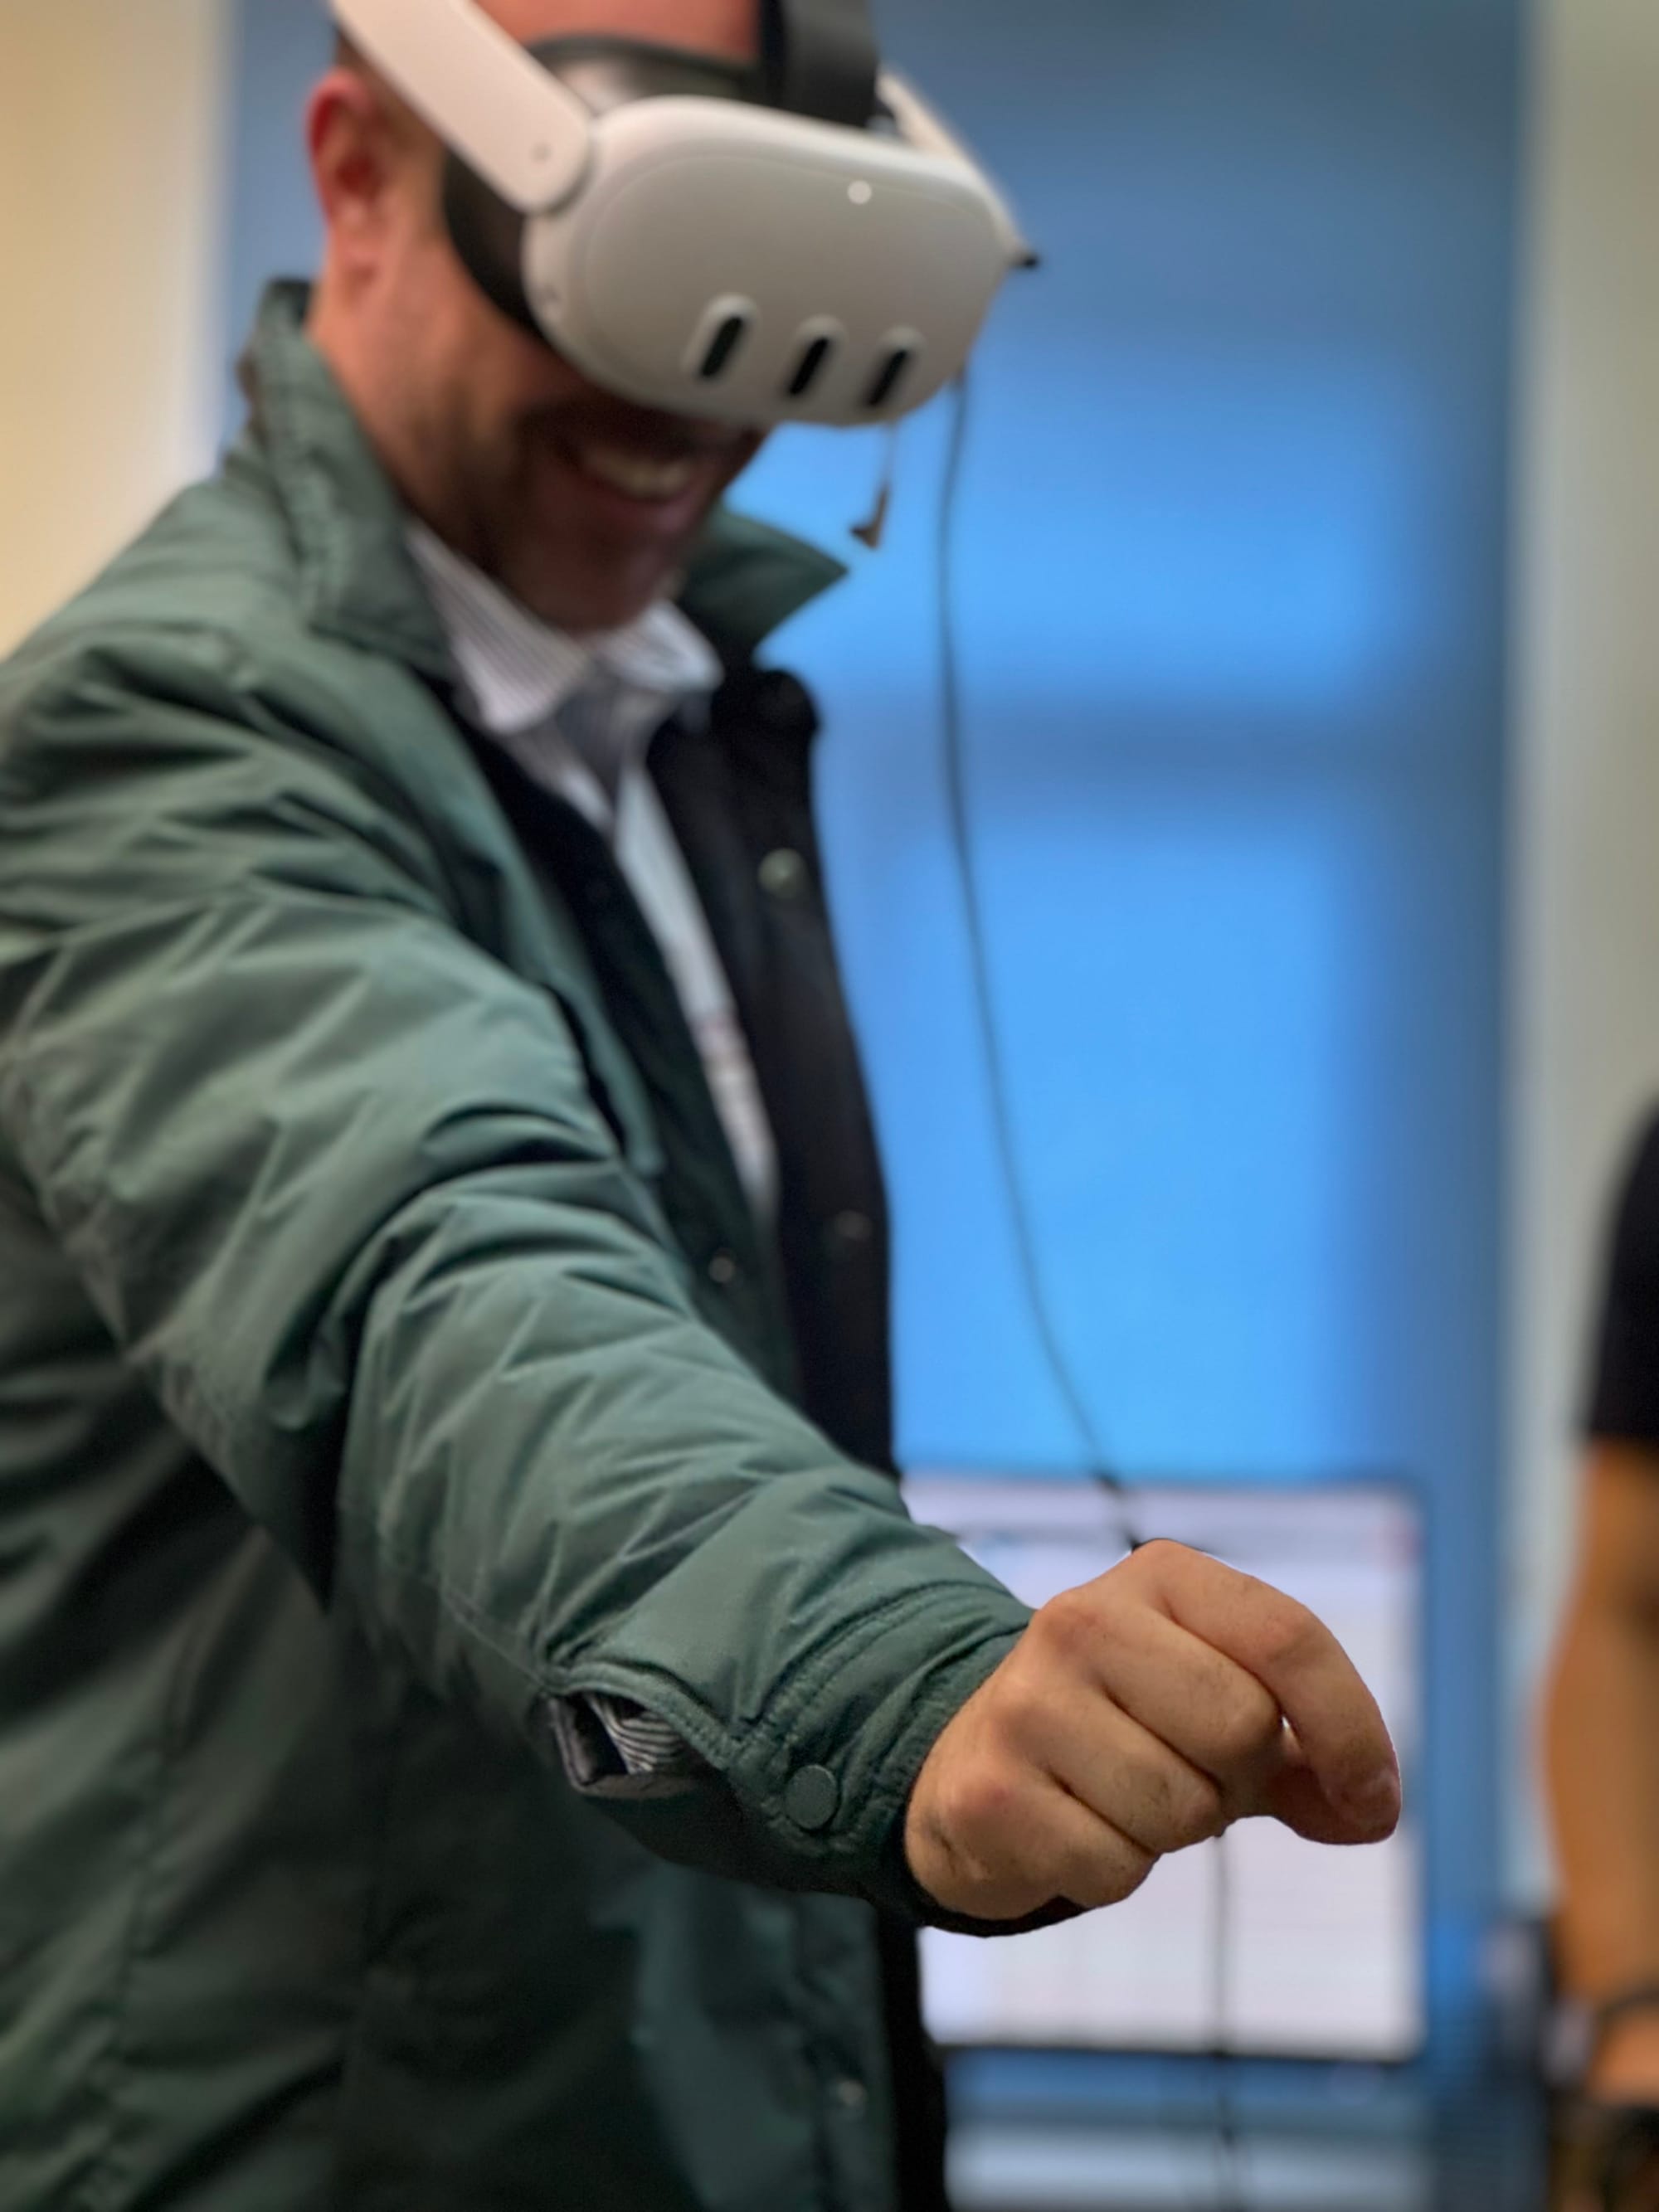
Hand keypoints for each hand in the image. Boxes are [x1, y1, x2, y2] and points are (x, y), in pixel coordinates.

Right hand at [906, 1539, 1400, 1922]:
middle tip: (1191, 1772)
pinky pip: (1116, 1869)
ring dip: (1177, 1830)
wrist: (973, 1764)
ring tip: (1126, 1796)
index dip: (1350, 1726)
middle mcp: (1083, 1617)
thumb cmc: (1127, 1732)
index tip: (1370, 1797)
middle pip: (1243, 1725)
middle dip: (1239, 1779)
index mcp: (1160, 1577)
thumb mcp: (1221, 1711)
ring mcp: (1027, 1701)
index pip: (1286, 1635)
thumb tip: (1369, 1808)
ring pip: (1185, 1807)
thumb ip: (1311, 1753)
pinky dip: (1116, 1871)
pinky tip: (1078, 1829)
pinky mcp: (991, 1790)